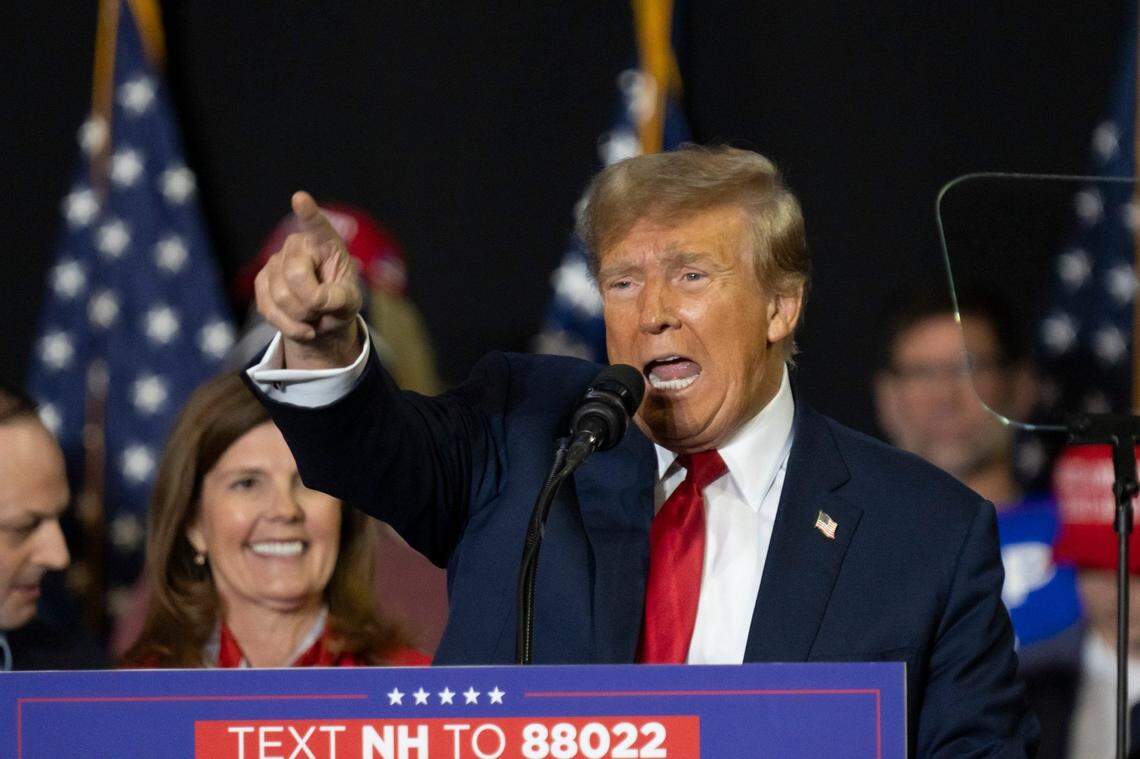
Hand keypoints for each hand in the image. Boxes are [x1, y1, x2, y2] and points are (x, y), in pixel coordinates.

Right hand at [254, 191, 362, 368]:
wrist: (321, 319)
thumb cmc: (340, 302)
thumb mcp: (350, 302)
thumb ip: (340, 299)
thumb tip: (317, 299)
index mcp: (326, 243)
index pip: (318, 227)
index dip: (308, 214)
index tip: (300, 198)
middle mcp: (297, 246)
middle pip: (296, 276)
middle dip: (312, 303)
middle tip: (324, 308)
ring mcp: (276, 262)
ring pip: (281, 297)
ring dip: (302, 317)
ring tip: (314, 314)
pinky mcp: (262, 282)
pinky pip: (268, 309)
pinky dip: (289, 326)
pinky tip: (302, 326)